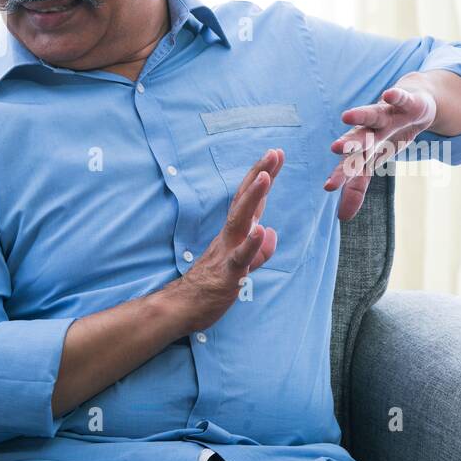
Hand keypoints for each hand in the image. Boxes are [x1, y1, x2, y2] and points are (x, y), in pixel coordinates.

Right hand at [168, 148, 281, 332]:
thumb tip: (271, 231)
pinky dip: (251, 243)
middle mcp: (230, 237)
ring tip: (265, 177)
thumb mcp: (242, 266)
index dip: (262, 176)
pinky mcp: (227, 273)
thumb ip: (259, 250)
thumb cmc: (212, 285)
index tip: (275, 154)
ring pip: (240, 221)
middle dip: (260, 175)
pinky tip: (262, 229)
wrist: (185, 308)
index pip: (250, 199)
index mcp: (234, 233)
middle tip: (273, 152)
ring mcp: (227, 252)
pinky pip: (240, 257)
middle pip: (245, 200)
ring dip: (253, 198)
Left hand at [323, 84, 436, 220]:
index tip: (329, 187)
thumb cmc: (387, 137)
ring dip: (361, 115)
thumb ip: (357, 188)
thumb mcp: (374, 164)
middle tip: (335, 148)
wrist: (413, 106)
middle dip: (348, 144)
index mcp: (363, 147)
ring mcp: (388, 114)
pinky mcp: (406, 102)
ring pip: (373, 115)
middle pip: (359, 137)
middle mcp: (372, 130)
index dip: (342, 175)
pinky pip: (401, 99)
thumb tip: (342, 218)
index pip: (351, 162)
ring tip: (346, 116)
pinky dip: (396, 97)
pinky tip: (388, 95)